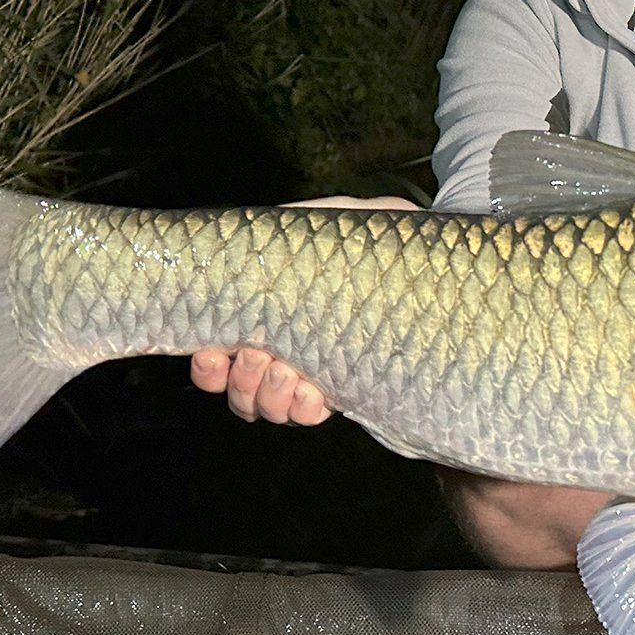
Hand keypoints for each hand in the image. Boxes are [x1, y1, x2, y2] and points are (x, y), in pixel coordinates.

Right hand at [187, 194, 417, 423]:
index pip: (218, 357)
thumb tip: (247, 240)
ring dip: (270, 397)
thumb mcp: (324, 220)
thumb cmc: (370, 236)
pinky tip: (315, 394)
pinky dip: (304, 409)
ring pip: (268, 407)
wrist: (427, 255)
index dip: (208, 369)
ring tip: (291, 374)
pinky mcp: (347, 387)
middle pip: (238, 391)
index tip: (213, 354)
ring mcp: (313, 372)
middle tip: (261, 358)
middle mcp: (284, 350)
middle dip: (242, 382)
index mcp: (268, 316)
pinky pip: (308, 414)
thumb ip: (284, 232)